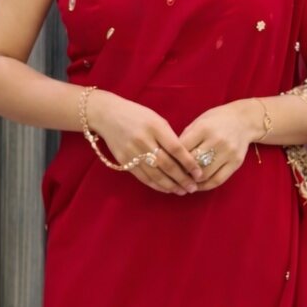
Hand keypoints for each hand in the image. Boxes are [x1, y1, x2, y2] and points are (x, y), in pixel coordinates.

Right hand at [87, 90, 204, 194]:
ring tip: (182, 191)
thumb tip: (184, 159)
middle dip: (182, 179)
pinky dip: (156, 185)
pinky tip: (166, 189)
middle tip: (193, 188)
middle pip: (167, 165)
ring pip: (155, 174)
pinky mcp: (124, 161)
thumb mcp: (156, 120)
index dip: (189, 164)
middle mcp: (144, 140)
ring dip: (171, 186)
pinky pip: (143, 177)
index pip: (176, 149)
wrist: (108, 115)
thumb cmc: (137, 115)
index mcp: (156, 127)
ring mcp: (133, 152)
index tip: (199, 174)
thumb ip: (169, 137)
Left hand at [177, 100, 263, 190]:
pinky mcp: (236, 162)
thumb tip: (170, 157)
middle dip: (180, 172)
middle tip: (171, 177)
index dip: (171, 159)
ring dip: (191, 181)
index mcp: (204, 128)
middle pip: (193, 163)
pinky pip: (218, 180)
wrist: (244, 120)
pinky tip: (197, 186)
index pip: (182, 149)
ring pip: (204, 174)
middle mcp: (217, 140)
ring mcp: (228, 153)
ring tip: (182, 183)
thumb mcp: (198, 122)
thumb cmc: (216, 120)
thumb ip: (185, 138)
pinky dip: (205, 186)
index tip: (165, 166)